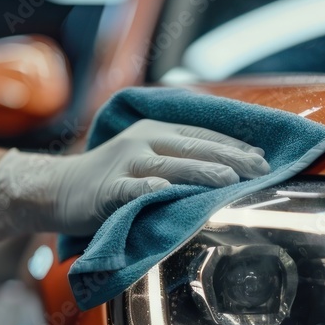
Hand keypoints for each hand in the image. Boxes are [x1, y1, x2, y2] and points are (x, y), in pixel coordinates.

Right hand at [0, 119, 268, 238]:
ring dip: (203, 172)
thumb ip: (179, 157)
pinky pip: (135, 189)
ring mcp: (125, 163)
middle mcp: (144, 141)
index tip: (265, 159)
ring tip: (230, 180)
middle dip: (231, 159)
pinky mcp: (109, 188)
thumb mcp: (146, 156)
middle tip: (260, 170)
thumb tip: (230, 166)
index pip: (204, 135)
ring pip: (171, 166)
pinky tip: (170, 193)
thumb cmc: (111, 177)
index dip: (236, 146)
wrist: (60, 188)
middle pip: (195, 148)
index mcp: (156, 130)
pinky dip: (152, 190)